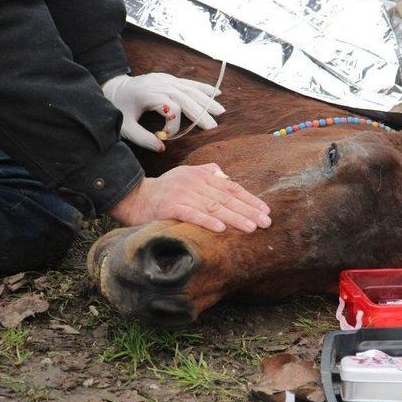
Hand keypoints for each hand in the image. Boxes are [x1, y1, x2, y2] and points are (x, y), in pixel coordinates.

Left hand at [102, 73, 224, 151]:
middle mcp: (159, 84)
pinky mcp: (169, 79)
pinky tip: (216, 93)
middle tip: (212, 127)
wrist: (113, 87)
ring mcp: (165, 80)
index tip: (167, 137)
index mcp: (148, 94)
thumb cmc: (119, 108)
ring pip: (190, 90)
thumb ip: (142, 139)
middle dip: (200, 113)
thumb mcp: (125, 126)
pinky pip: (189, 83)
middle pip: (185, 98)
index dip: (174, 125)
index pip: (170, 109)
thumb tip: (162, 148)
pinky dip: (203, 87)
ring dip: (206, 100)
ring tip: (221, 111)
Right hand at [109, 164, 270, 231]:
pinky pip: (192, 214)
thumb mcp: (186, 175)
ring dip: (234, 218)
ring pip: (214, 207)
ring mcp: (183, 194)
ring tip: (251, 227)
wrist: (134, 196)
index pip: (231, 188)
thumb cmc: (164, 189)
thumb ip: (207, 173)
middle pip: (227, 198)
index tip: (265, 210)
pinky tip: (220, 229)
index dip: (250, 199)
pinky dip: (206, 221)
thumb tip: (225, 175)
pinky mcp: (170, 207)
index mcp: (202, 176)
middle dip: (249, 211)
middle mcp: (195, 183)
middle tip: (266, 222)